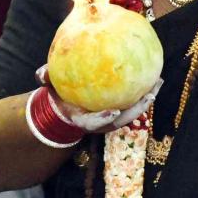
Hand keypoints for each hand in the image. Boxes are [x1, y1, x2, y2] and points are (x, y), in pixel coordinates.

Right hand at [35, 66, 161, 132]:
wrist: (66, 107)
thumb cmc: (59, 96)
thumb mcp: (49, 88)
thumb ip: (46, 79)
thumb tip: (40, 73)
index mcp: (82, 120)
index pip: (92, 123)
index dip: (102, 119)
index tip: (113, 111)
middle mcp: (100, 122)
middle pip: (120, 121)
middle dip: (135, 110)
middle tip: (148, 96)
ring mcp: (110, 119)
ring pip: (130, 113)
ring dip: (145, 100)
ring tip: (157, 83)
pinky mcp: (119, 111)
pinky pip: (132, 102)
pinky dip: (143, 91)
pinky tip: (153, 75)